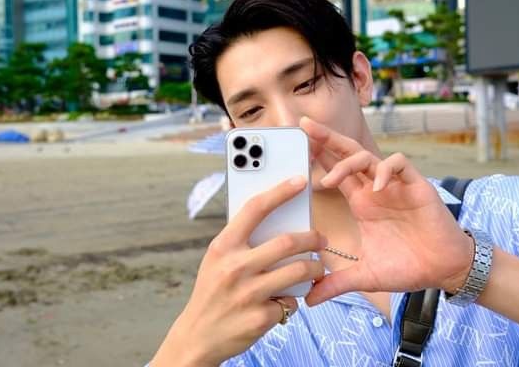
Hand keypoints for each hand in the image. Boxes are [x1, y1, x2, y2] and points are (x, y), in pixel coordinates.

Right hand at [151, 176, 326, 366]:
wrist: (198, 336)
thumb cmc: (212, 291)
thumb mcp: (217, 260)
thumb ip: (242, 242)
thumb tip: (280, 220)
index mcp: (223, 247)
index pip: (255, 209)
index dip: (280, 192)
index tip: (300, 181)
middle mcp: (234, 267)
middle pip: (287, 242)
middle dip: (312, 238)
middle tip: (321, 239)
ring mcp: (248, 294)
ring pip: (298, 271)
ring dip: (314, 268)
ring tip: (316, 268)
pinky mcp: (260, 317)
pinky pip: (291, 301)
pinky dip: (293, 300)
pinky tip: (284, 301)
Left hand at [300, 117, 473, 305]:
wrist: (443, 270)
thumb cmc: (408, 267)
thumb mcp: (365, 276)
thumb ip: (337, 283)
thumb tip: (309, 300)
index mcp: (362, 203)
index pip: (335, 172)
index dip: (318, 158)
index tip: (297, 147)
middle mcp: (375, 189)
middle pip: (347, 154)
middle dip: (326, 138)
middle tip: (303, 126)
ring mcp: (394, 185)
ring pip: (368, 156)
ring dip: (347, 162)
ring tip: (331, 179)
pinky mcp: (416, 186)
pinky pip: (399, 165)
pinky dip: (386, 170)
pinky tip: (377, 186)